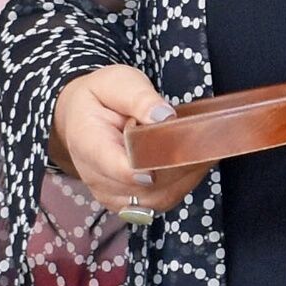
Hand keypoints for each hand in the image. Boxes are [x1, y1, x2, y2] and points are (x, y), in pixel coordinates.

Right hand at [50, 66, 196, 219]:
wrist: (82, 116)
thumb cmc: (101, 97)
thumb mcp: (116, 83)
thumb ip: (139, 98)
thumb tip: (165, 116)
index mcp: (88, 143)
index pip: (116, 167)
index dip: (144, 170)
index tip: (166, 164)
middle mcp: (95, 175)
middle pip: (143, 187)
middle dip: (176, 167)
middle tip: (203, 144)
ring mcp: (110, 193)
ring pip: (156, 199)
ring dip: (184, 178)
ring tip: (202, 151)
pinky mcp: (126, 202)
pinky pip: (159, 202)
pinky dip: (181, 186)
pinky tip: (193, 165)